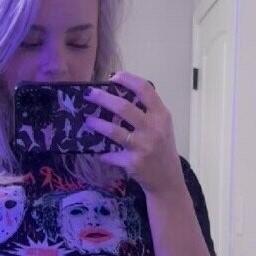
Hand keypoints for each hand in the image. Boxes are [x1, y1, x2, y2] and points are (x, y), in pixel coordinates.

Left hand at [84, 71, 185, 194]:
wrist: (168, 179)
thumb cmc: (162, 148)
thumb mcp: (162, 126)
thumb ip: (148, 111)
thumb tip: (119, 94)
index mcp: (161, 115)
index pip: (145, 89)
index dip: (128, 79)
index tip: (113, 76)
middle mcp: (154, 129)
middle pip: (124, 107)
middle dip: (103, 98)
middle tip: (90, 95)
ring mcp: (143, 146)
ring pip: (114, 131)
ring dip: (97, 124)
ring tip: (88, 121)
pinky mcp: (133, 163)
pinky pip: (112, 155)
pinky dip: (104, 154)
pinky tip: (100, 153)